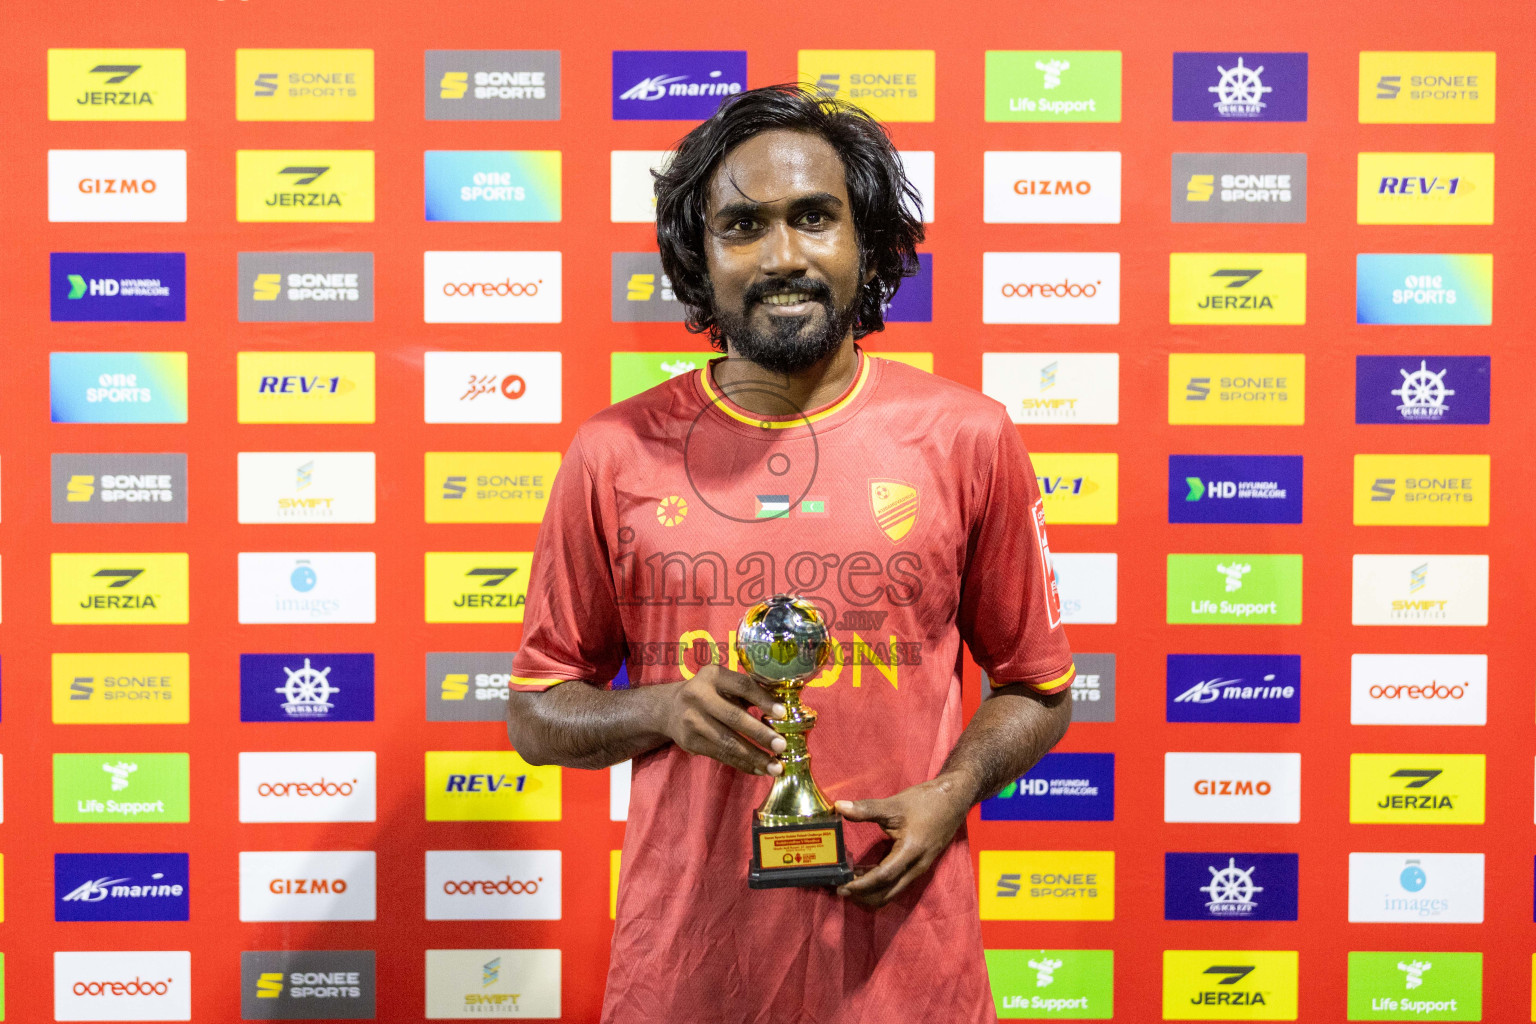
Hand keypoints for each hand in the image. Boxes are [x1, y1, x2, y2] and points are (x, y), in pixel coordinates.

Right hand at [657, 664, 788, 775]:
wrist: (670, 709)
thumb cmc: (710, 693)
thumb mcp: (724, 683)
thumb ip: (749, 691)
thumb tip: (783, 710)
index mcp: (712, 675)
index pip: (742, 685)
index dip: (763, 699)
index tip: (783, 714)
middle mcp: (698, 696)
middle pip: (734, 717)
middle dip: (760, 734)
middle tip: (782, 746)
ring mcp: (691, 721)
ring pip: (728, 742)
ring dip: (755, 756)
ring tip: (776, 767)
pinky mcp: (690, 742)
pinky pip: (721, 755)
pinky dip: (743, 764)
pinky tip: (760, 769)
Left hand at [834, 775, 972, 907]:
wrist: (954, 800)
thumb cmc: (926, 802)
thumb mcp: (894, 804)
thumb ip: (866, 809)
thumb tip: (839, 806)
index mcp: (911, 852)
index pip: (883, 876)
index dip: (862, 884)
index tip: (842, 886)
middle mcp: (917, 866)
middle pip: (889, 892)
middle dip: (865, 895)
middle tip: (842, 888)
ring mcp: (919, 868)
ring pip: (893, 890)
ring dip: (872, 890)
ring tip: (850, 881)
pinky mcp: (919, 865)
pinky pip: (898, 881)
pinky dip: (881, 882)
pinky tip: (865, 871)